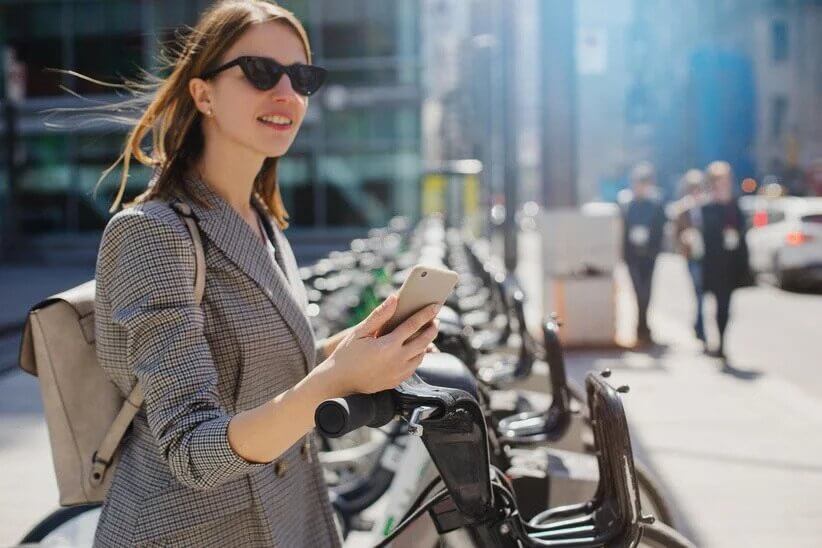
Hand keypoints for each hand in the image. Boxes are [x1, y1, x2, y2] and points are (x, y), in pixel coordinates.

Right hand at [320, 295, 440, 395]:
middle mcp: (396, 360)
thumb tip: (394, 299)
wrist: (339, 382)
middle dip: (432, 328)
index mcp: (387, 346)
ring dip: (427, 342)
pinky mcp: (397, 381)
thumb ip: (379, 315)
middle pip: (423, 341)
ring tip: (426, 332)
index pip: (413, 325)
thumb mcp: (359, 332)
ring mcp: (398, 372)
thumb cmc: (346, 355)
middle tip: (435, 319)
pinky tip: (415, 348)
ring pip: (422, 355)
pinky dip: (418, 355)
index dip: (425, 314)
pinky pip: (414, 366)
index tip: (435, 306)